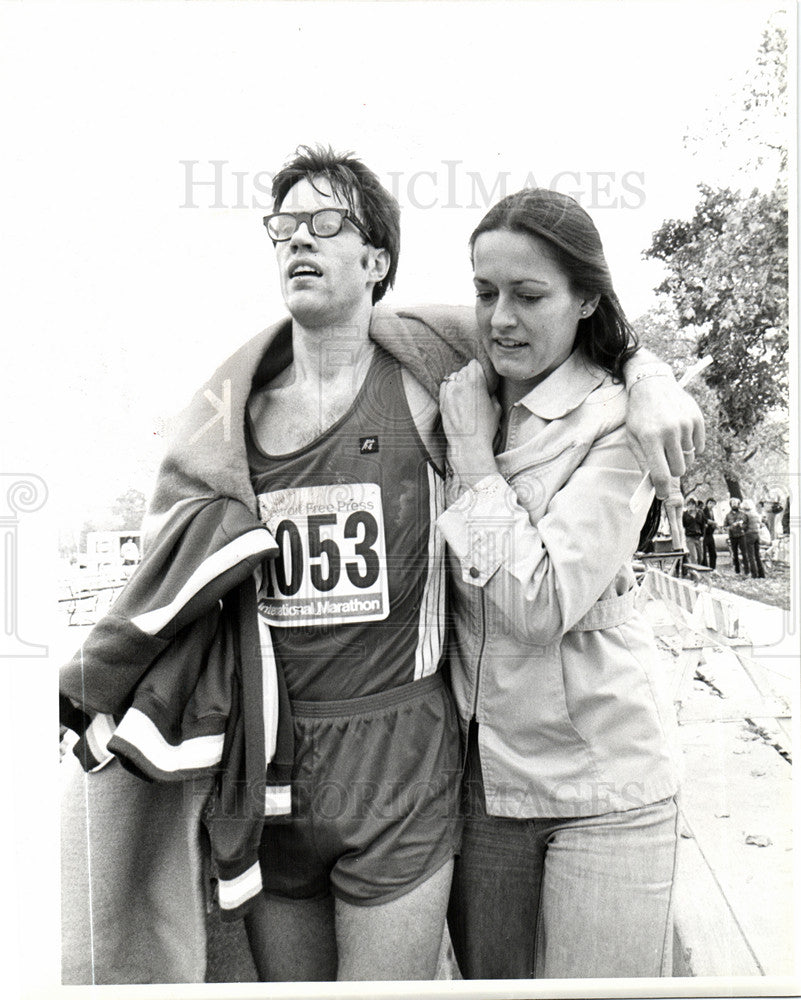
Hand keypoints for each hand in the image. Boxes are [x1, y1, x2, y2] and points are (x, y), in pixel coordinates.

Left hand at [439, 360, 499, 486]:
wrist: (469, 444)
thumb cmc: (485, 428)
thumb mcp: (496, 408)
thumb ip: (491, 393)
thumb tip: (488, 389)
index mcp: (476, 383)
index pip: (473, 364)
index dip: (478, 370)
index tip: (480, 376)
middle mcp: (460, 385)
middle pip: (463, 370)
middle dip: (468, 376)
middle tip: (474, 387)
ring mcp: (449, 393)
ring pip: (453, 377)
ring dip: (458, 382)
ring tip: (464, 393)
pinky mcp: (442, 402)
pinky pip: (444, 386)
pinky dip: (449, 388)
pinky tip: (455, 397)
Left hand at [626, 377, 704, 498]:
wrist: (652, 384)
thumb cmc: (639, 414)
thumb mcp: (633, 437)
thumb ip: (643, 461)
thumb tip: (653, 486)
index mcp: (650, 438)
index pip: (661, 474)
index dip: (661, 489)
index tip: (661, 495)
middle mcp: (669, 432)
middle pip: (679, 469)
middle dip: (672, 471)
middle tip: (664, 462)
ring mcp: (685, 424)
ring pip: (690, 458)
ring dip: (681, 457)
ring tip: (670, 442)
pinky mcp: (697, 419)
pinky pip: (700, 446)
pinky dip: (692, 447)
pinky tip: (680, 435)